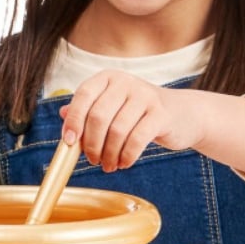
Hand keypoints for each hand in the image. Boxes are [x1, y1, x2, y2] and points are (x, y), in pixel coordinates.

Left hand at [59, 71, 244, 184]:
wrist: (182, 114)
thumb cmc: (138, 113)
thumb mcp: (112, 106)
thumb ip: (89, 110)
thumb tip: (63, 116)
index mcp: (108, 78)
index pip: (83, 95)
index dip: (73, 120)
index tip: (69, 143)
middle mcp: (125, 82)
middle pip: (98, 116)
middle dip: (91, 144)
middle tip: (93, 160)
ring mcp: (145, 95)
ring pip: (117, 131)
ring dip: (109, 154)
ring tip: (109, 165)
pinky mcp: (160, 113)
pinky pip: (136, 139)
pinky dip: (127, 156)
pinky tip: (124, 163)